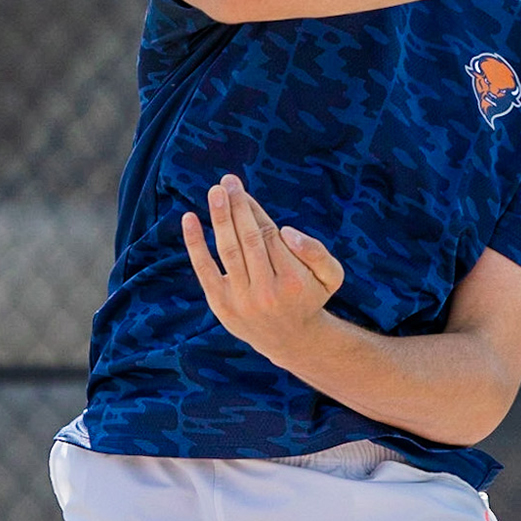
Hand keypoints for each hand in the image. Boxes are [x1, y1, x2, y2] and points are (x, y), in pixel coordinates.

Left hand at [182, 174, 344, 360]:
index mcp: (294, 280)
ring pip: (229, 249)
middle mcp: (267, 290)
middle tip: (227, 181)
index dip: (254, 210)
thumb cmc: (309, 296)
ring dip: (220, 217)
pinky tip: (189, 218)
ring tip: (215, 191)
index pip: (270, 234)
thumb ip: (316, 251)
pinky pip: (204, 269)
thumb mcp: (331, 275)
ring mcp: (242, 299)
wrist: (289, 339)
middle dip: (237, 206)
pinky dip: (195, 243)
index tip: (242, 190)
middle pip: (249, 238)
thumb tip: (287, 231)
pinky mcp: (221, 305)